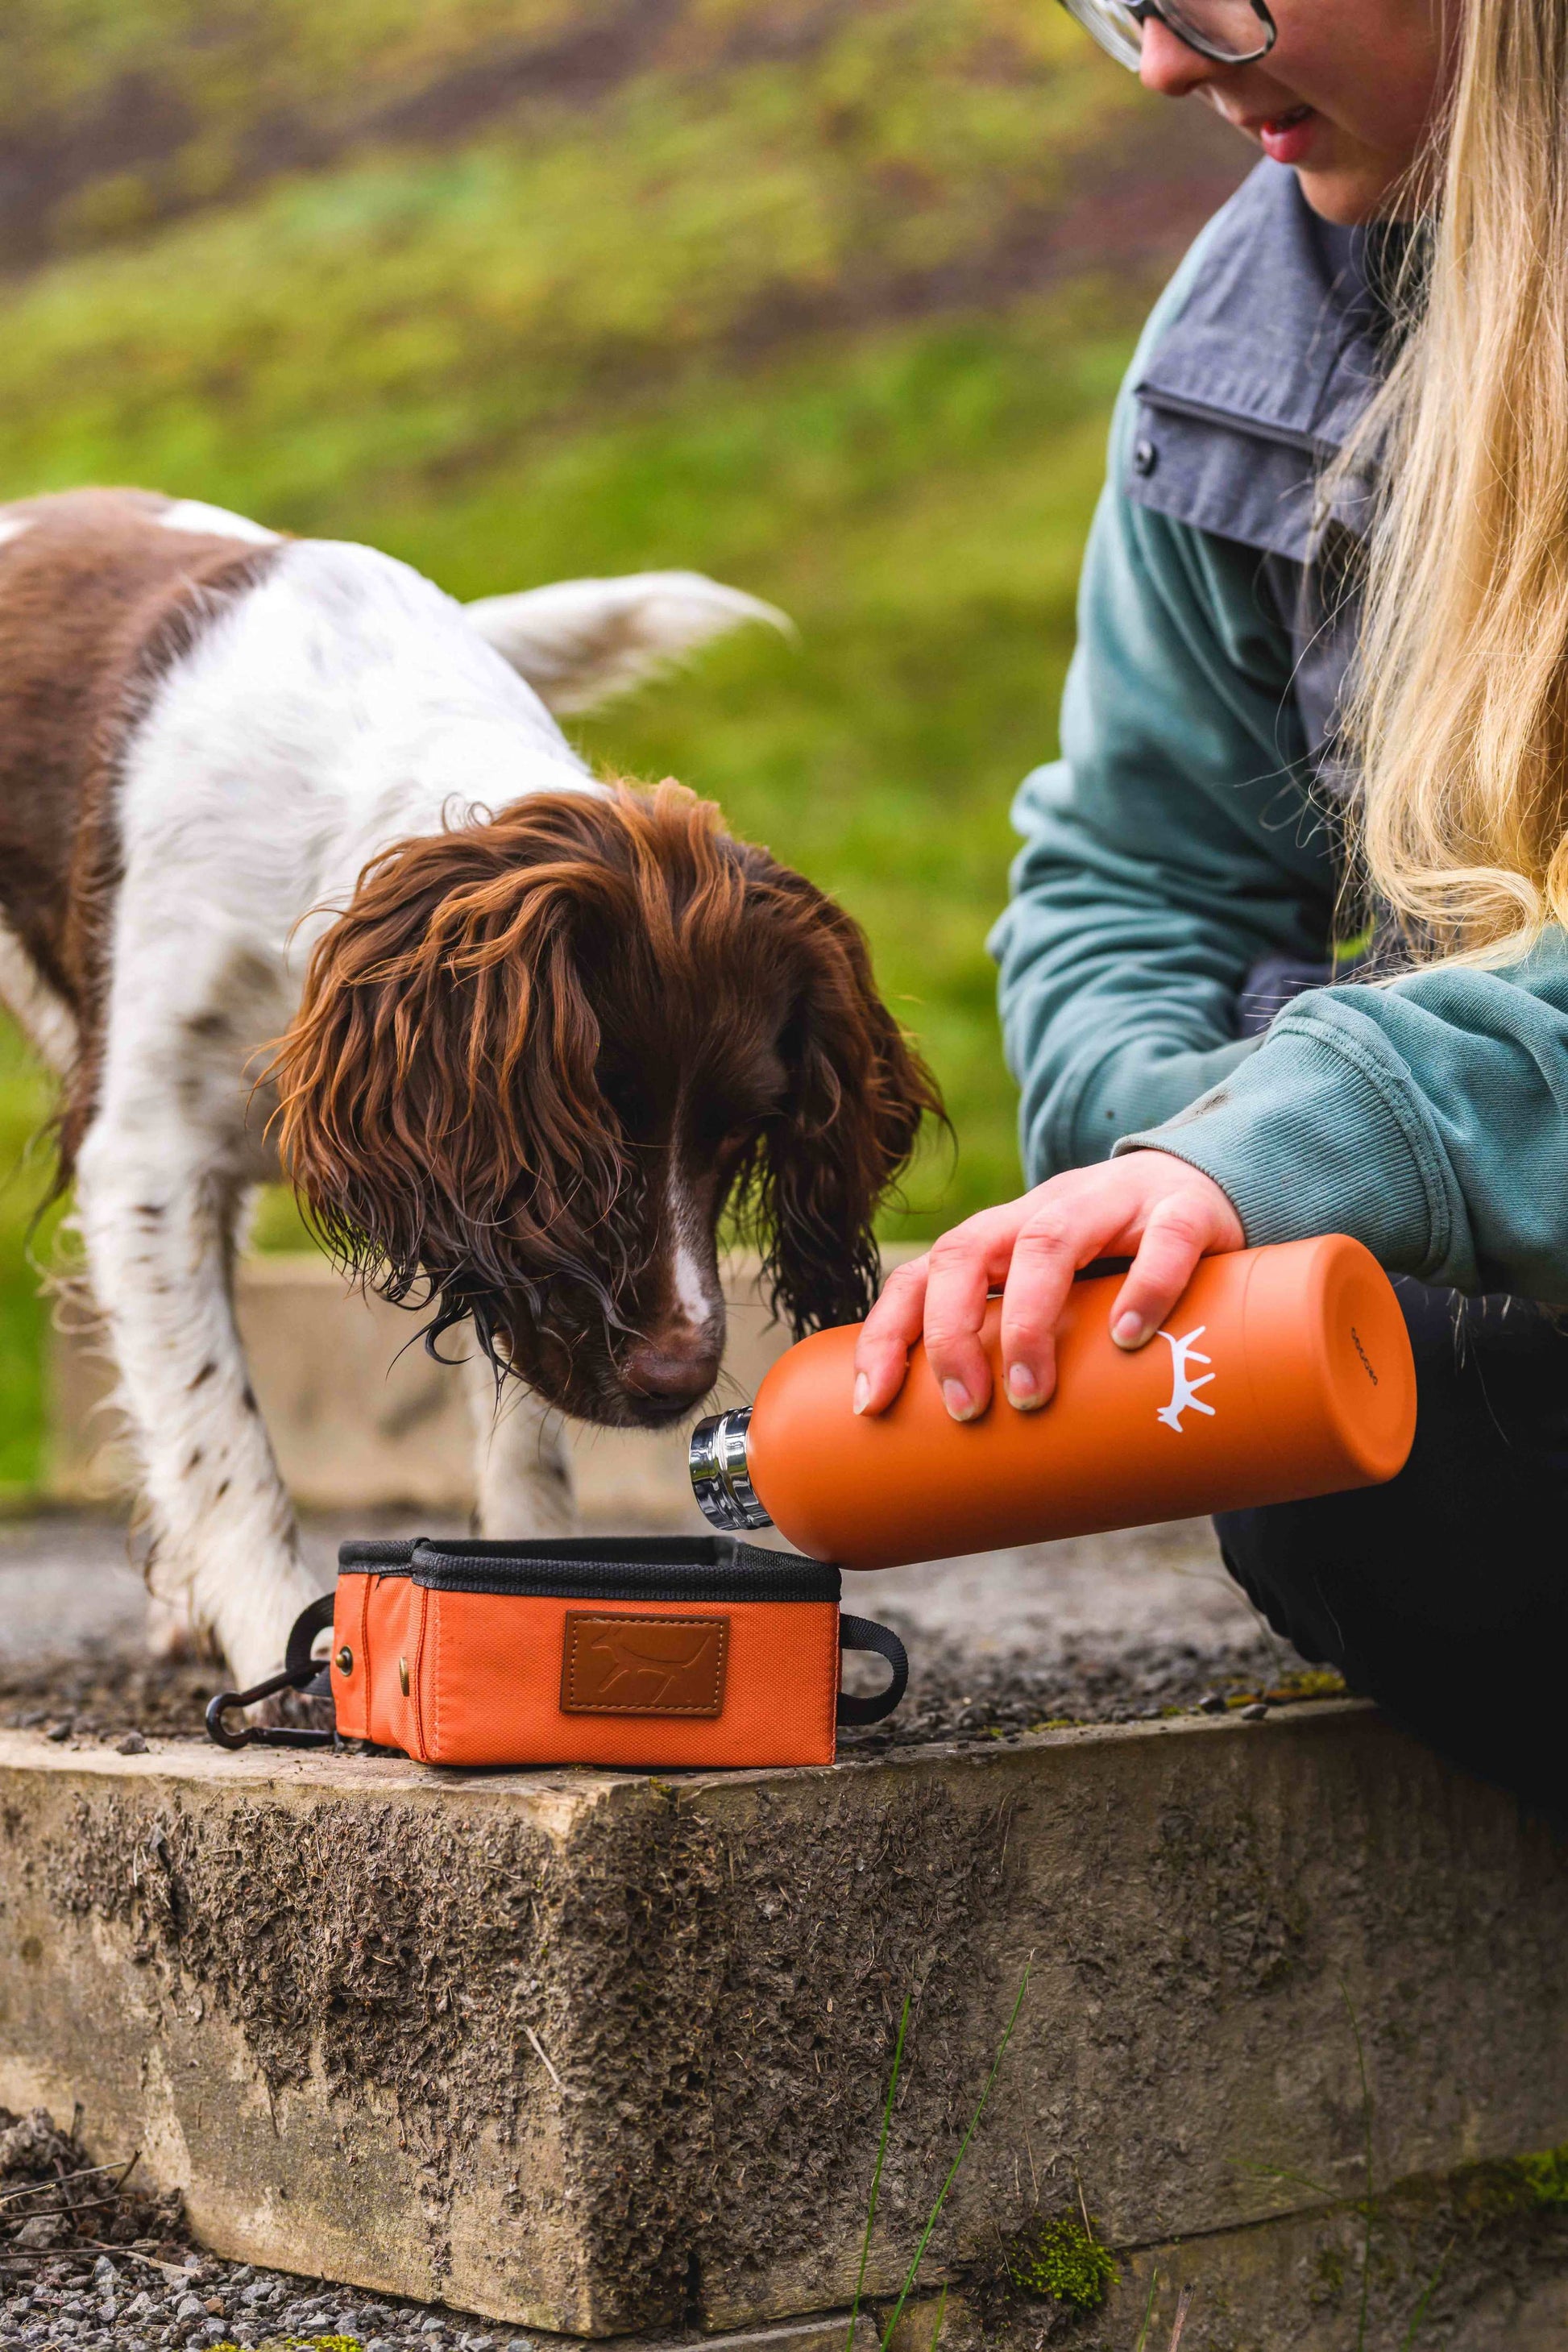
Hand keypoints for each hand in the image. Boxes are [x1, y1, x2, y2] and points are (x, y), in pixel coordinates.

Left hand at [854, 1151, 1243, 1420]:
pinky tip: (1130, 1337)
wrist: (1207, 1190)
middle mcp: (1042, 1211)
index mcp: (999, 1237)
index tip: (871, 1404)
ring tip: (1031, 1393)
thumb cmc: (1116, 1270)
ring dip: (1030, 1319)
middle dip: (951, 1331)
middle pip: (967, 1250)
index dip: (886, 1334)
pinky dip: (1145, 1287)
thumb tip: (987, 1478)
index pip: (920, 1274)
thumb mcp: (1058, 1305)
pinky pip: (1162, 1238)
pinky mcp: (1184, 1211)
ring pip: (1048, 1239)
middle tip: (967, 1409)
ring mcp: (1110, 1204)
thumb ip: (1019, 1360)